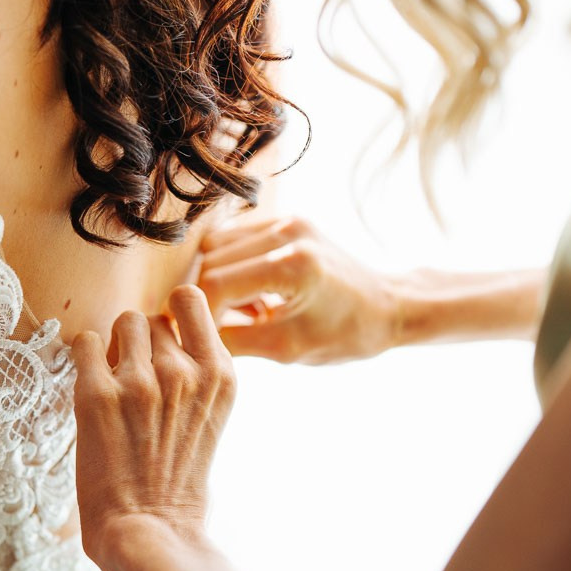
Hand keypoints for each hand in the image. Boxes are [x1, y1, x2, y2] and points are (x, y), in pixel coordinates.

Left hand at [71, 285, 236, 568]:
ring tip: (114, 390)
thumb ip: (195, 378)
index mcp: (219, 375)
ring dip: (114, 351)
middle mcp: (183, 370)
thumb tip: (166, 338)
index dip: (172, 313)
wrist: (151, 533)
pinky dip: (84, 360)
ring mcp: (141, 380)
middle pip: (150, 318)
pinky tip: (90, 391)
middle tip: (134, 386)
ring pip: (121, 325)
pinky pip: (85, 343)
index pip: (190, 299)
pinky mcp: (97, 395)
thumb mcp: (209, 422)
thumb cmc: (177, 487)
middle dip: (140, 345)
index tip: (163, 339)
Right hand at [198, 215, 400, 364]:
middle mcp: (288, 232)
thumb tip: (183, 338)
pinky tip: (257, 295)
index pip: (216, 286)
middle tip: (232, 330)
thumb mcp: (288, 350)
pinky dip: (233, 268)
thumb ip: (233, 342)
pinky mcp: (287, 219)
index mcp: (293, 265)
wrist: (387, 307)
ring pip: (216, 247)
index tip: (200, 340)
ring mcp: (287, 220)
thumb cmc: (345, 335)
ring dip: (219, 282)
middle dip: (210, 300)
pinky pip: (235, 240)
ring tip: (248, 312)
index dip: (201, 317)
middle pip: (211, 263)